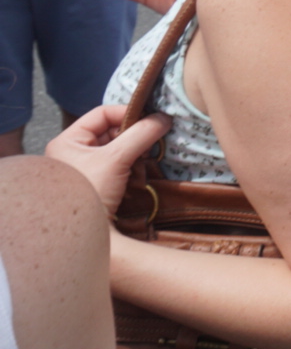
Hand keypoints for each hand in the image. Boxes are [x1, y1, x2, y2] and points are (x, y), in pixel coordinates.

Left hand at [45, 104, 171, 216]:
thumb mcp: (115, 159)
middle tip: (152, 139)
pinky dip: (131, 164)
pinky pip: (117, 164)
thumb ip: (141, 134)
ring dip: (135, 150)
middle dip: (134, 134)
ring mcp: (84, 168)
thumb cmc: (90, 193)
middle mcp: (73, 152)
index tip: (152, 120)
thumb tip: (164, 118)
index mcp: (67, 140)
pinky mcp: (96, 183)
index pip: (102, 114)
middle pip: (110, 130)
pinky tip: (141, 169)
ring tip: (147, 155)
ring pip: (116, 148)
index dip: (128, 113)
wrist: (83, 235)